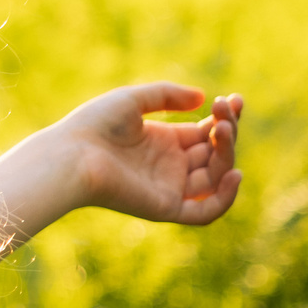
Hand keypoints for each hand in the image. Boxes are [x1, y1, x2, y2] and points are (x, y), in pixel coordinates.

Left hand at [61, 83, 242, 226]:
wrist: (73, 154)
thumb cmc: (96, 124)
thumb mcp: (133, 99)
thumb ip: (167, 95)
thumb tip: (203, 97)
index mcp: (163, 141)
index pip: (206, 134)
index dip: (224, 118)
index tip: (235, 99)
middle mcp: (170, 166)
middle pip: (214, 153)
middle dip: (226, 130)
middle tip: (225, 110)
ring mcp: (170, 187)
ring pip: (215, 177)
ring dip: (227, 153)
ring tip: (221, 127)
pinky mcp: (166, 207)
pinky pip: (205, 212)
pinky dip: (225, 198)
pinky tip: (234, 172)